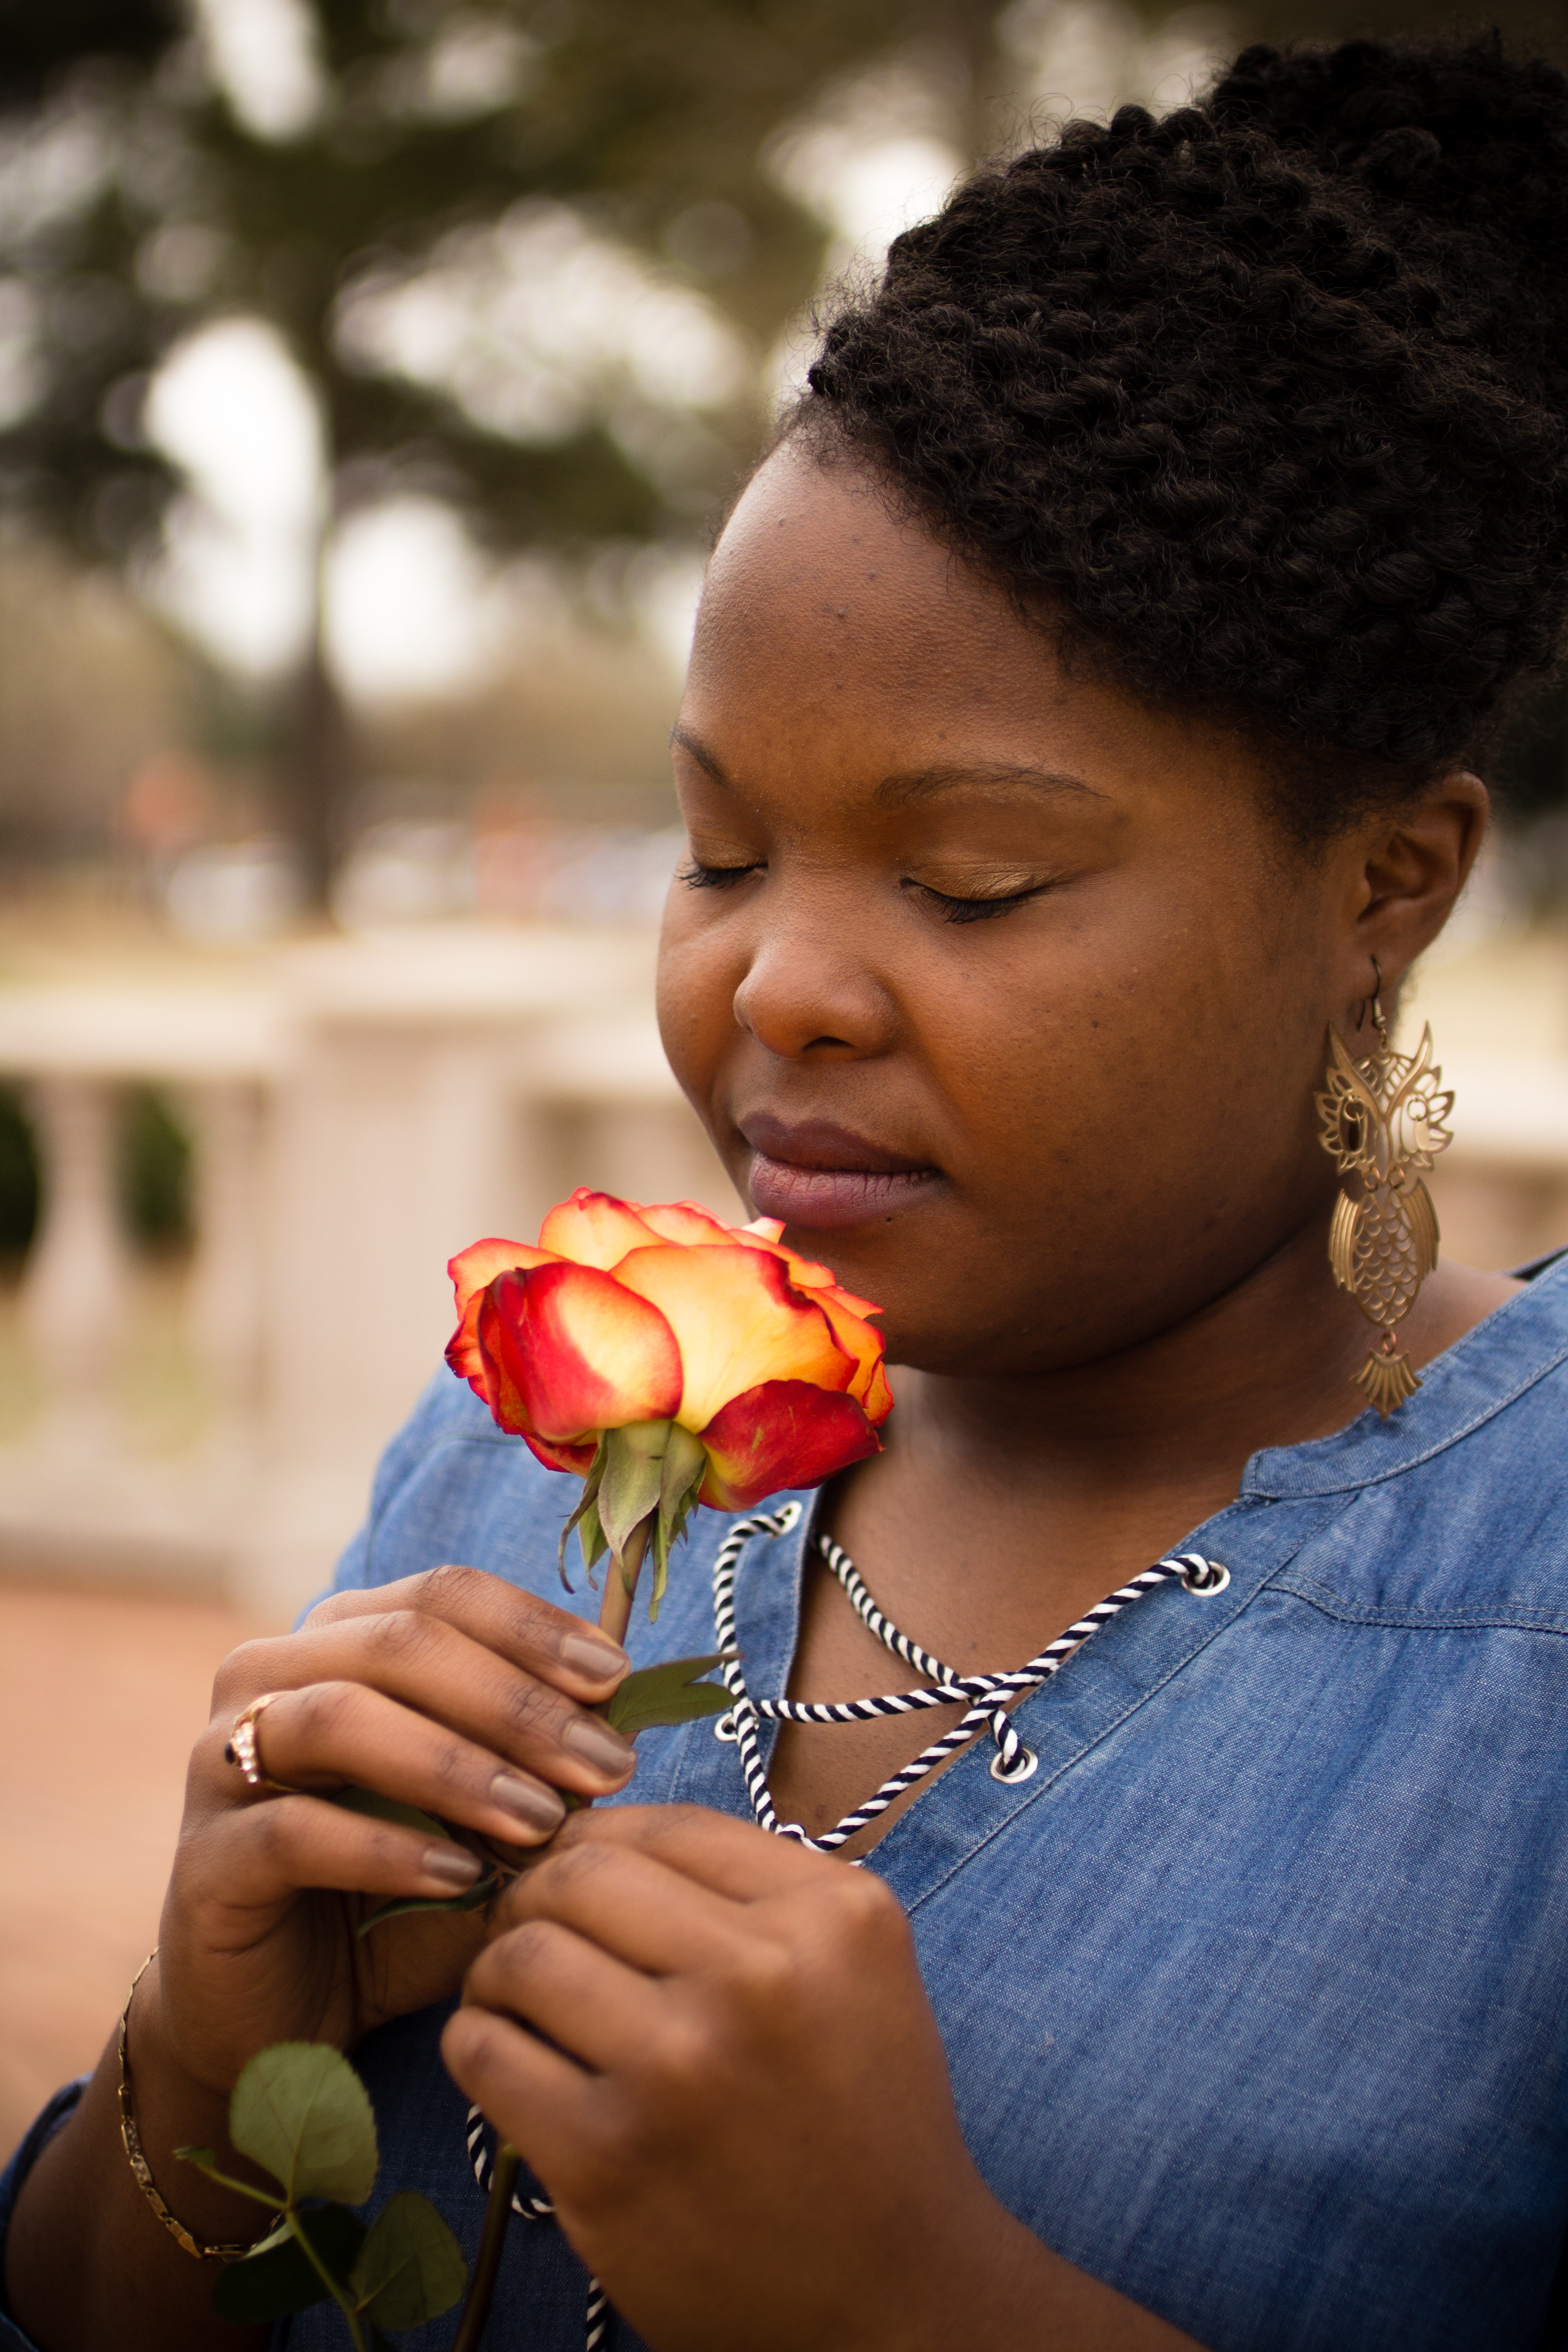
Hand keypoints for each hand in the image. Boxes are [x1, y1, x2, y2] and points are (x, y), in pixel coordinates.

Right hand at [152, 1565, 637, 2103]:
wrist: (284, 2015)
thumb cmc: (398, 1899)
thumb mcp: (484, 1822)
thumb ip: (539, 1767)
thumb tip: (625, 1721)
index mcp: (338, 1641)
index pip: (443, 1594)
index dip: (534, 1628)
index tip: (617, 1679)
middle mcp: (270, 1678)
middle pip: (401, 1642)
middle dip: (517, 1702)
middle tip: (604, 1765)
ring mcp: (223, 1764)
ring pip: (340, 1716)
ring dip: (455, 1765)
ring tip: (539, 1821)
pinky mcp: (204, 1859)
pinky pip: (294, 1829)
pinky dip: (387, 1848)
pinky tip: (462, 1880)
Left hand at [443, 1807, 1196, 2350]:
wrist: (894, 2293)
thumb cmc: (865, 2117)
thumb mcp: (856, 1966)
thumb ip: (757, 1886)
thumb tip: (607, 1830)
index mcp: (830, 1915)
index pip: (664, 1823)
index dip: (602, 1837)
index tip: (583, 1870)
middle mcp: (759, 1976)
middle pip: (581, 1873)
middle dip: (538, 1892)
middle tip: (536, 1927)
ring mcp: (678, 2069)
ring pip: (521, 1955)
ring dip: (499, 1969)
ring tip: (519, 1996)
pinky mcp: (607, 2160)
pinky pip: (486, 2052)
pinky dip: (479, 2043)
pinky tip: (510, 2057)